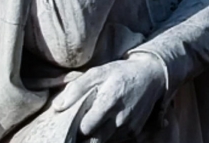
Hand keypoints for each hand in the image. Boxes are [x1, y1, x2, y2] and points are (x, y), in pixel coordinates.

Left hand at [53, 54, 167, 141]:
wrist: (152, 76)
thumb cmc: (121, 73)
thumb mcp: (98, 72)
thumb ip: (76, 88)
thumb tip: (57, 107)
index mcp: (109, 101)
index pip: (85, 128)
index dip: (75, 127)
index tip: (72, 121)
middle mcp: (121, 117)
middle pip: (94, 140)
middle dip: (83, 136)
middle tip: (79, 127)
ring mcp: (129, 126)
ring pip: (104, 141)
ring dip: (96, 135)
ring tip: (94, 122)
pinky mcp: (135, 131)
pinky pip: (116, 140)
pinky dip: (108, 134)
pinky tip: (108, 122)